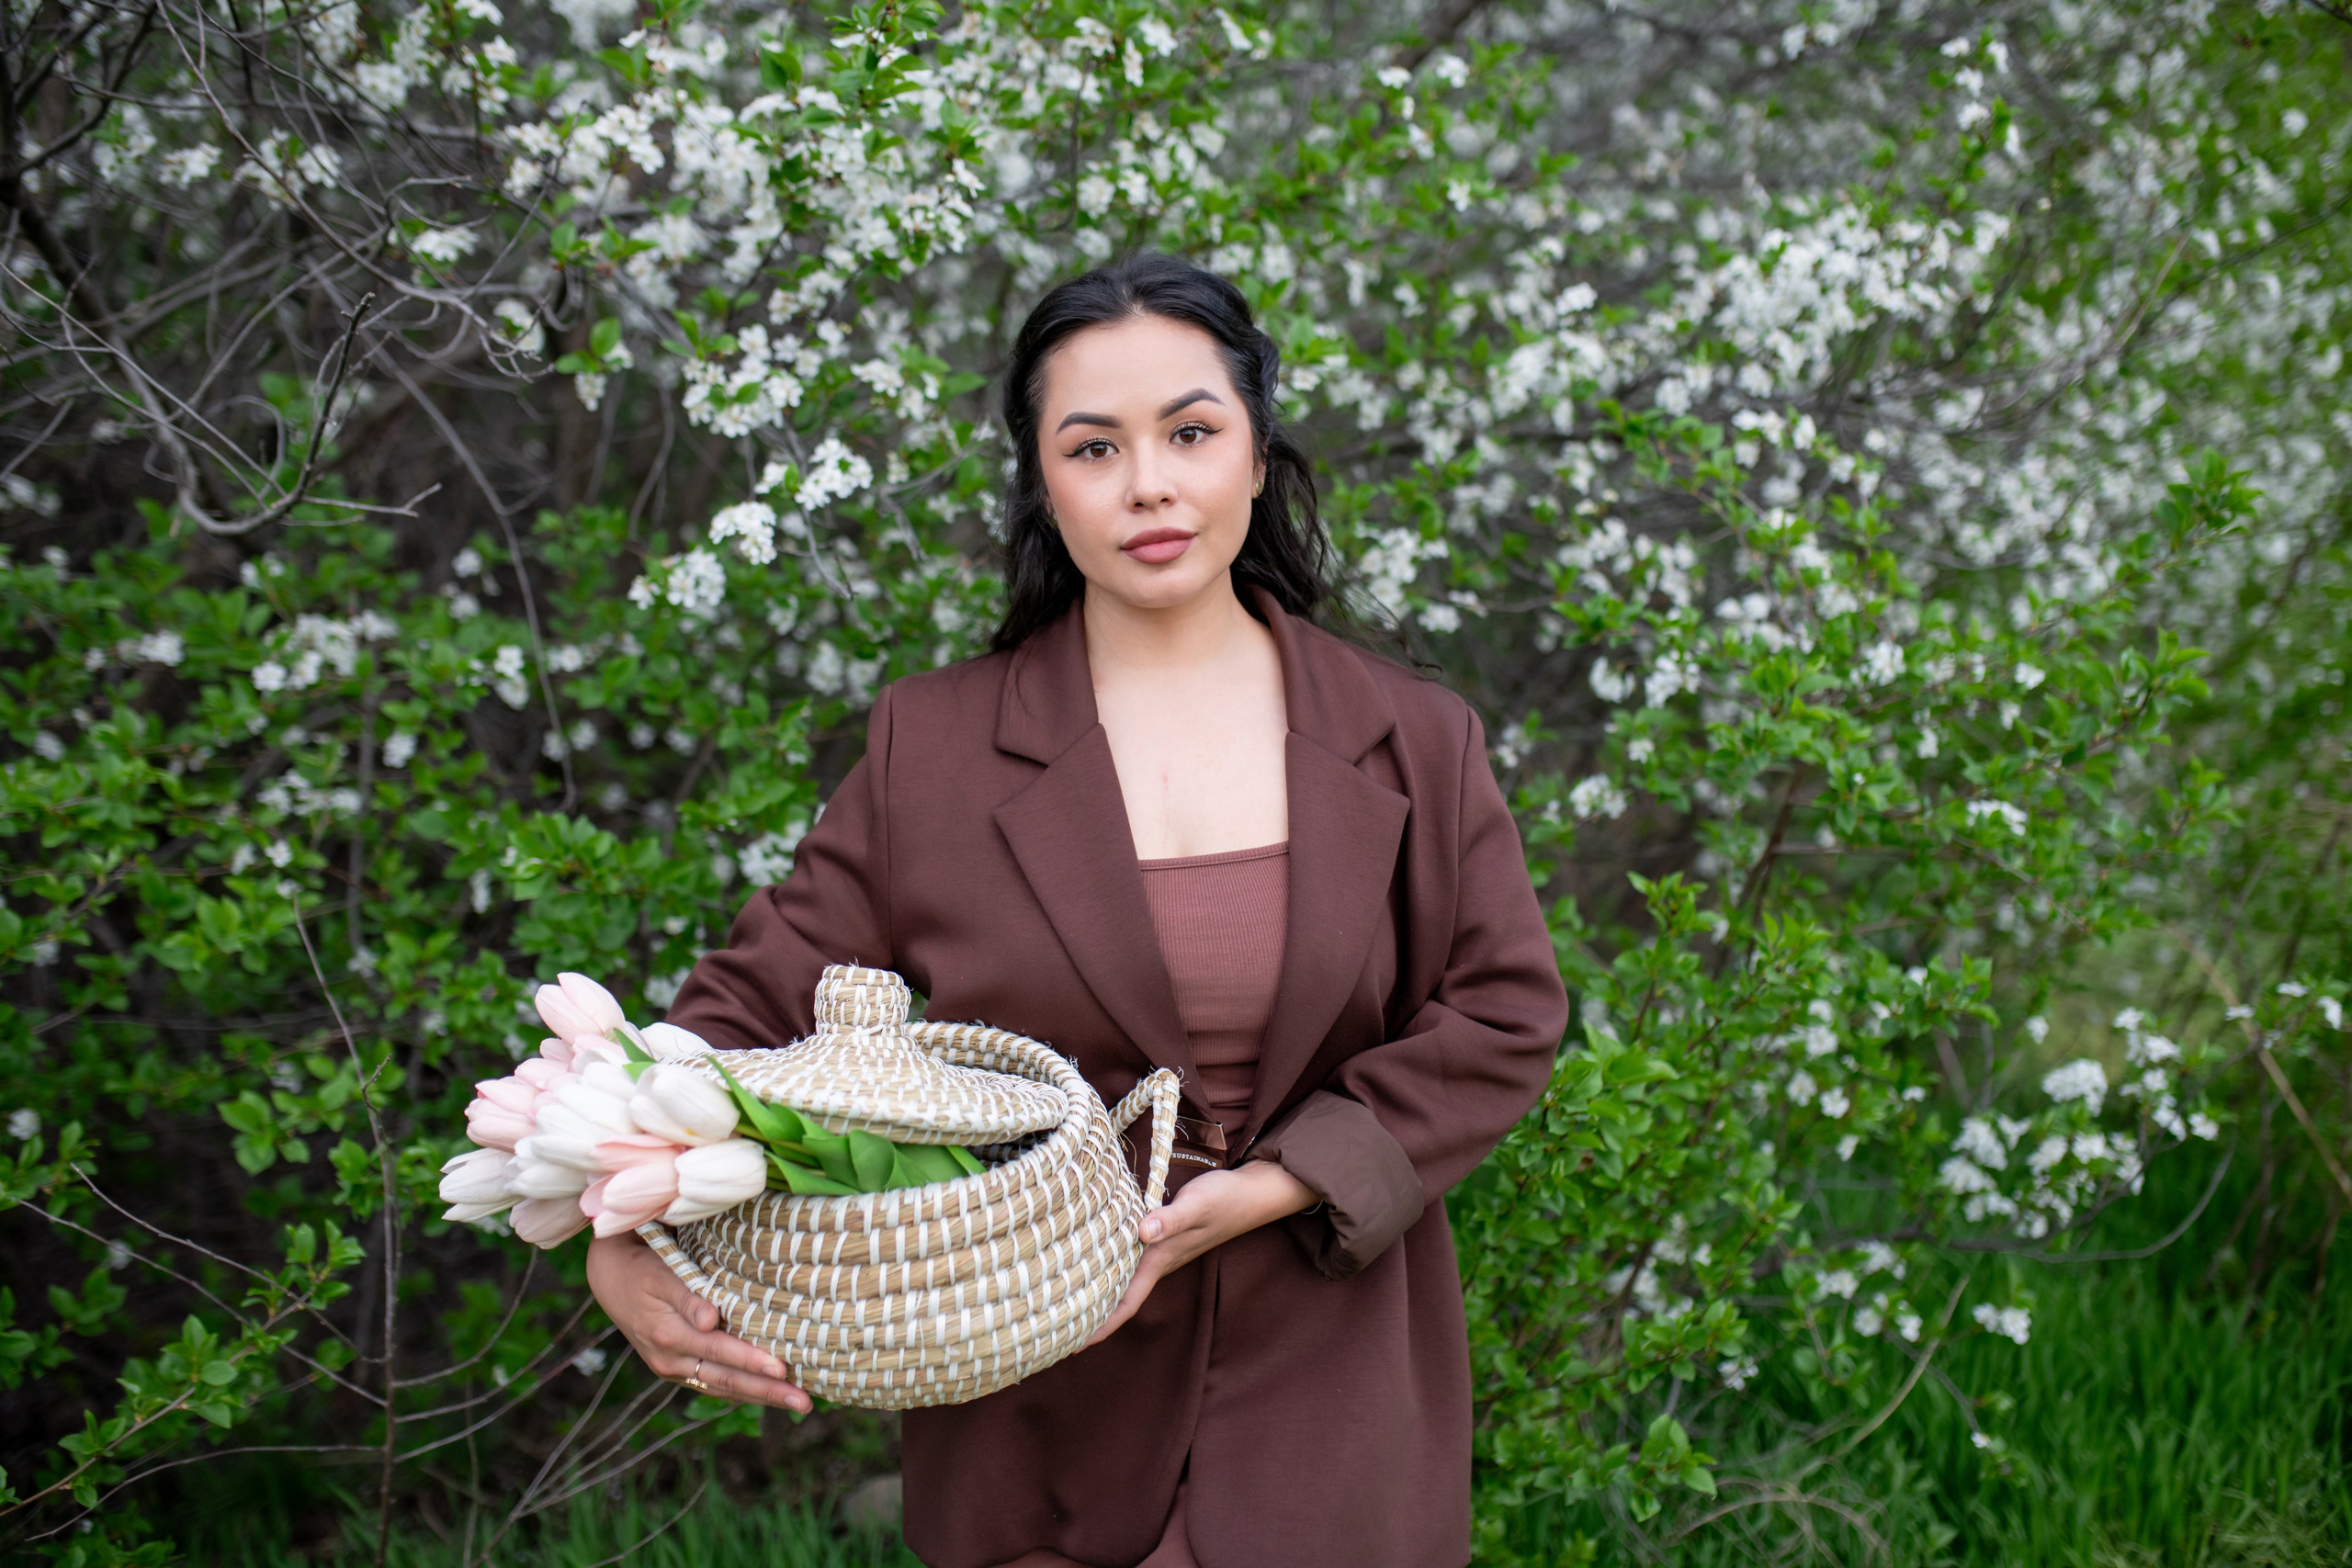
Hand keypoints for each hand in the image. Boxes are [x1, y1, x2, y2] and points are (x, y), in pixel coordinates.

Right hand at [585, 1230, 810, 1411]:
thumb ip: (687, 1297)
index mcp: (668, 1335)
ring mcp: (672, 1367)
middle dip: (767, 1393)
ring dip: (760, 1397)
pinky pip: (712, 1383)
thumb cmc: (640, 1264)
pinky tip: (765, 1393)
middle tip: (804, 1403)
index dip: (751, 1362)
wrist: (608, 1275)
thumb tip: (711, 1320)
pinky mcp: (676, 1367)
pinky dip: (740, 1390)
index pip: (719, 1352)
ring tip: (796, 1404)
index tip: (783, 1371)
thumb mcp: (660, 1274)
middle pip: (726, 1380)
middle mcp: (669, 1360)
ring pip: (722, 1387)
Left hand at [1084, 1159, 1317, 1346]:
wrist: (1251, 1193)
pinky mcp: (1162, 1237)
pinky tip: (1094, 1259)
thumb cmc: (1223, 1199)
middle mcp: (1157, 1262)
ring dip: (1098, 1292)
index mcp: (1159, 1261)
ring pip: (1123, 1280)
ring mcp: (1161, 1251)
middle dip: (1091, 1315)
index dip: (1101, 1326)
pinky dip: (1110, 1266)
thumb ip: (1170, 1219)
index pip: (1126, 1303)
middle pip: (1119, 1298)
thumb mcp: (1196, 1205)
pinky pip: (1130, 1260)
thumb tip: (1142, 1233)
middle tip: (1056, 1326)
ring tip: (1065, 1299)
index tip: (1073, 1346)